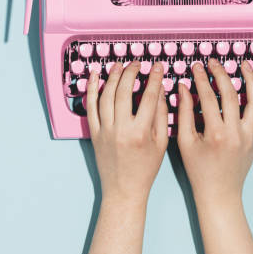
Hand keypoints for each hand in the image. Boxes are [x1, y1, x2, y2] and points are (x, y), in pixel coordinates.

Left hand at [86, 61, 167, 203]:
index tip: (156, 67)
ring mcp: (105, 131)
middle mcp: (121, 130)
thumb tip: (160, 91)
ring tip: (119, 66)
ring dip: (112, 77)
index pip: (148, 97)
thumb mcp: (161, 143)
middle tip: (136, 63)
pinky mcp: (94, 134)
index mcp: (141, 132)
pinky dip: (92, 90)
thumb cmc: (145, 169)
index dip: (153, 78)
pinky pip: (91, 107)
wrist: (123, 190)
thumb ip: (161, 115)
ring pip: (106, 96)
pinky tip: (95, 76)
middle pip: (124, 92)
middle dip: (131, 72)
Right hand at [177, 59, 252, 206]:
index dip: (201, 78)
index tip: (196, 66)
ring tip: (243, 64)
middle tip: (214, 62)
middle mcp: (236, 133)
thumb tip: (183, 87)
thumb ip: (184, 113)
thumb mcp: (185, 142)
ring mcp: (250, 136)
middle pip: (231, 94)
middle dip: (221, 74)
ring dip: (250, 79)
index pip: (208, 97)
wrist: (219, 193)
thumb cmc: (199, 170)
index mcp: (216, 134)